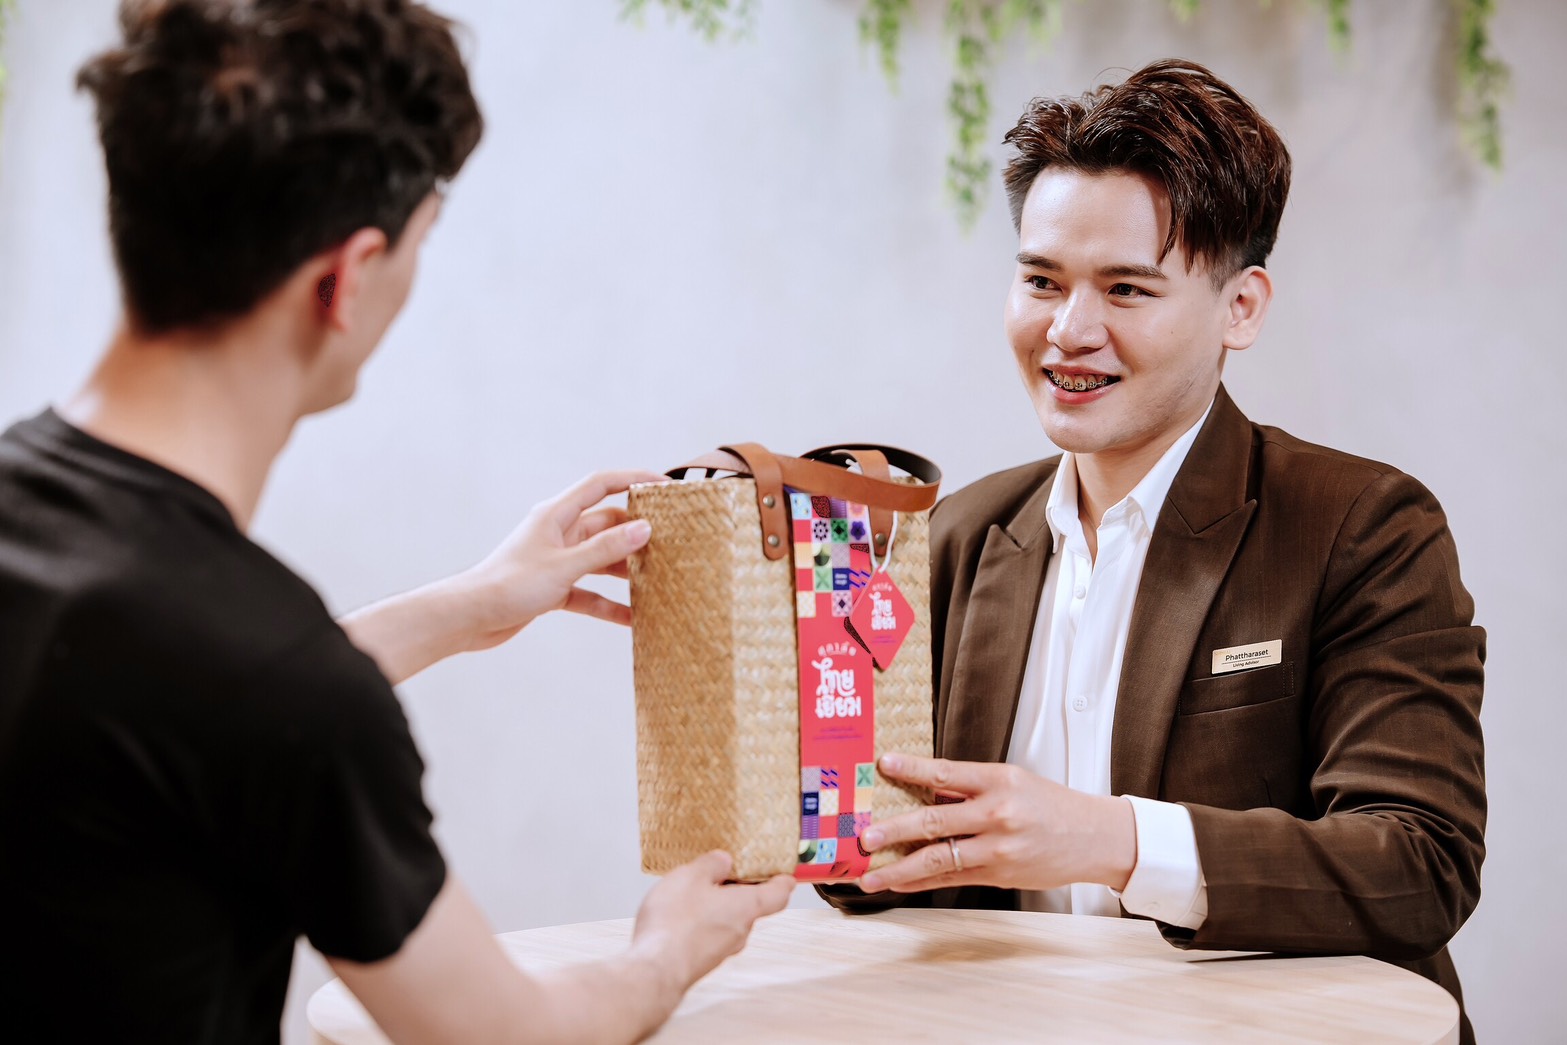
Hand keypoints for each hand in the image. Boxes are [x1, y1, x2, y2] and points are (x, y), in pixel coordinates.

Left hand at [456, 468, 665, 649]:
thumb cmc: (508, 585)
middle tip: (671, 542)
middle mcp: (558, 533)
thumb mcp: (563, 566)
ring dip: (625, 571)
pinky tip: (631, 619)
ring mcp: (556, 561)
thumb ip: (604, 549)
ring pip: (600, 560)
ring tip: (658, 581)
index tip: (664, 485)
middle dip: (636, 533)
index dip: (632, 479)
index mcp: (556, 515)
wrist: (469, 618)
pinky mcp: (553, 587)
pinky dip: (608, 604)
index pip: (601, 485)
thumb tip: (644, 528)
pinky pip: (589, 592)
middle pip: (606, 525)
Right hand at [631, 851, 793, 993]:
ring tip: (692, 891)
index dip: (782, 881)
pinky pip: (709, 935)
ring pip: (728, 921)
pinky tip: (679, 915)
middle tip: (722, 871)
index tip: (784, 873)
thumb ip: (712, 864)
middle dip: (737, 889)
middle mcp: (740, 932)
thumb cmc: (675, 923)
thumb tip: (724, 861)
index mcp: (746, 907)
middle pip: (750, 906)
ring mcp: (721, 950)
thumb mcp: (691, 876)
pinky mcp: (702, 960)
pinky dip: (701, 922)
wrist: (654, 970)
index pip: (778, 894)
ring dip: (716, 906)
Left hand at [856, 753, 1136, 895]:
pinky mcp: (999, 874)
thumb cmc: (1051, 805)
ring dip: (899, 869)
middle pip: (935, 820)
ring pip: (938, 858)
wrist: (1094, 838)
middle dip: (894, 830)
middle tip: (865, 836)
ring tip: (870, 875)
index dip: (912, 769)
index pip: (946, 772)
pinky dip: (922, 882)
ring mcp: (998, 848)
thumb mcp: (1013, 782)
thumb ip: (969, 786)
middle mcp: (997, 814)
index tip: (883, 764)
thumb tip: (923, 787)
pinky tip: (900, 883)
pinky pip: (952, 878)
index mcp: (999, 781)